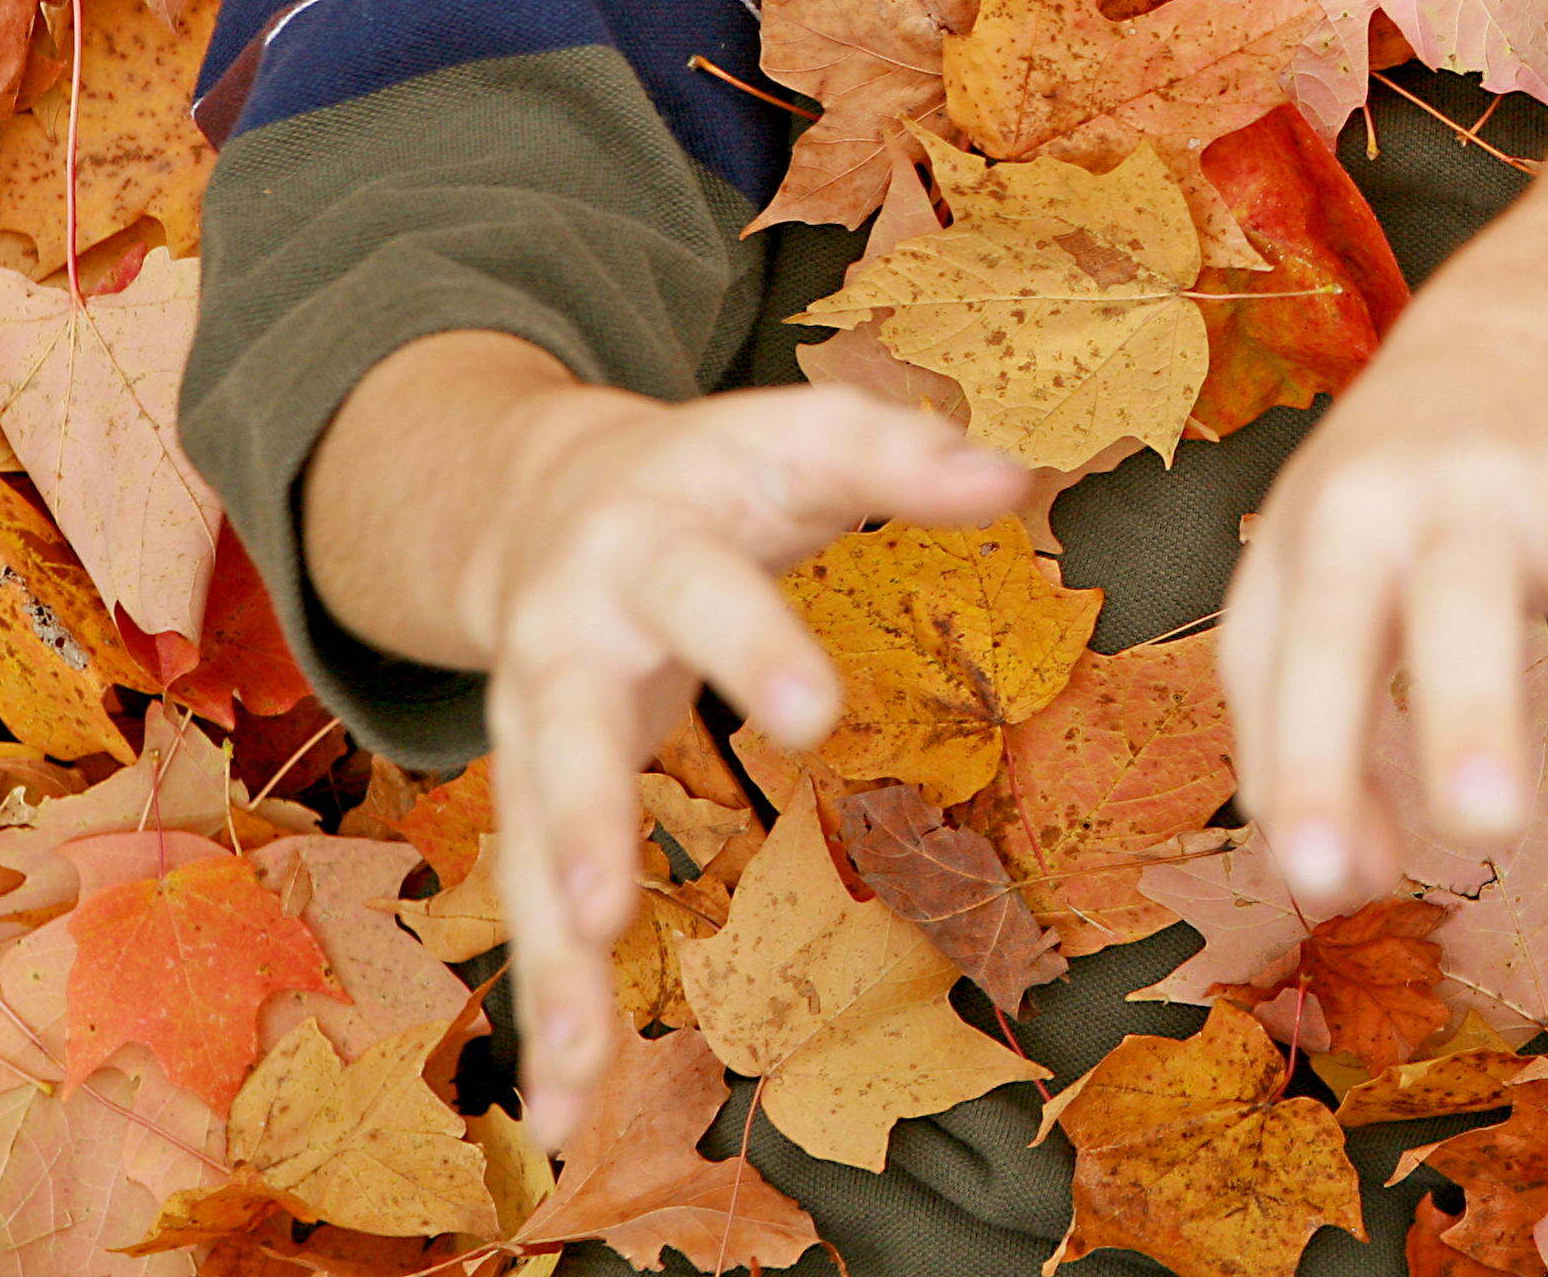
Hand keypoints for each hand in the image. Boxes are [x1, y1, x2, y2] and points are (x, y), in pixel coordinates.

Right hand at [305, 336, 1027, 1145]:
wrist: (545, 497)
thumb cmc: (707, 473)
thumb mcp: (794, 439)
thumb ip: (900, 454)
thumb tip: (1021, 473)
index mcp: (645, 546)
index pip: (705, 592)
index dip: (756, 648)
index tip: (816, 715)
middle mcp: (566, 644)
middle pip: (567, 737)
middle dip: (579, 827)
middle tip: (604, 910)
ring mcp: (531, 734)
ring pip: (526, 856)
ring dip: (547, 965)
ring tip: (571, 1069)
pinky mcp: (530, 805)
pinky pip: (531, 915)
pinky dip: (550, 1009)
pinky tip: (566, 1109)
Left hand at [1216, 279, 1547, 911]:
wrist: (1501, 339)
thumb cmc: (1375, 504)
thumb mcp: (1292, 587)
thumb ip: (1290, 736)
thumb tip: (1340, 882)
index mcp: (1349, 517)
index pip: (1324, 645)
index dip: (1315, 760)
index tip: (1322, 879)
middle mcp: (1463, 495)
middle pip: (1467, 601)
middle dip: (1475, 706)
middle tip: (1487, 816)